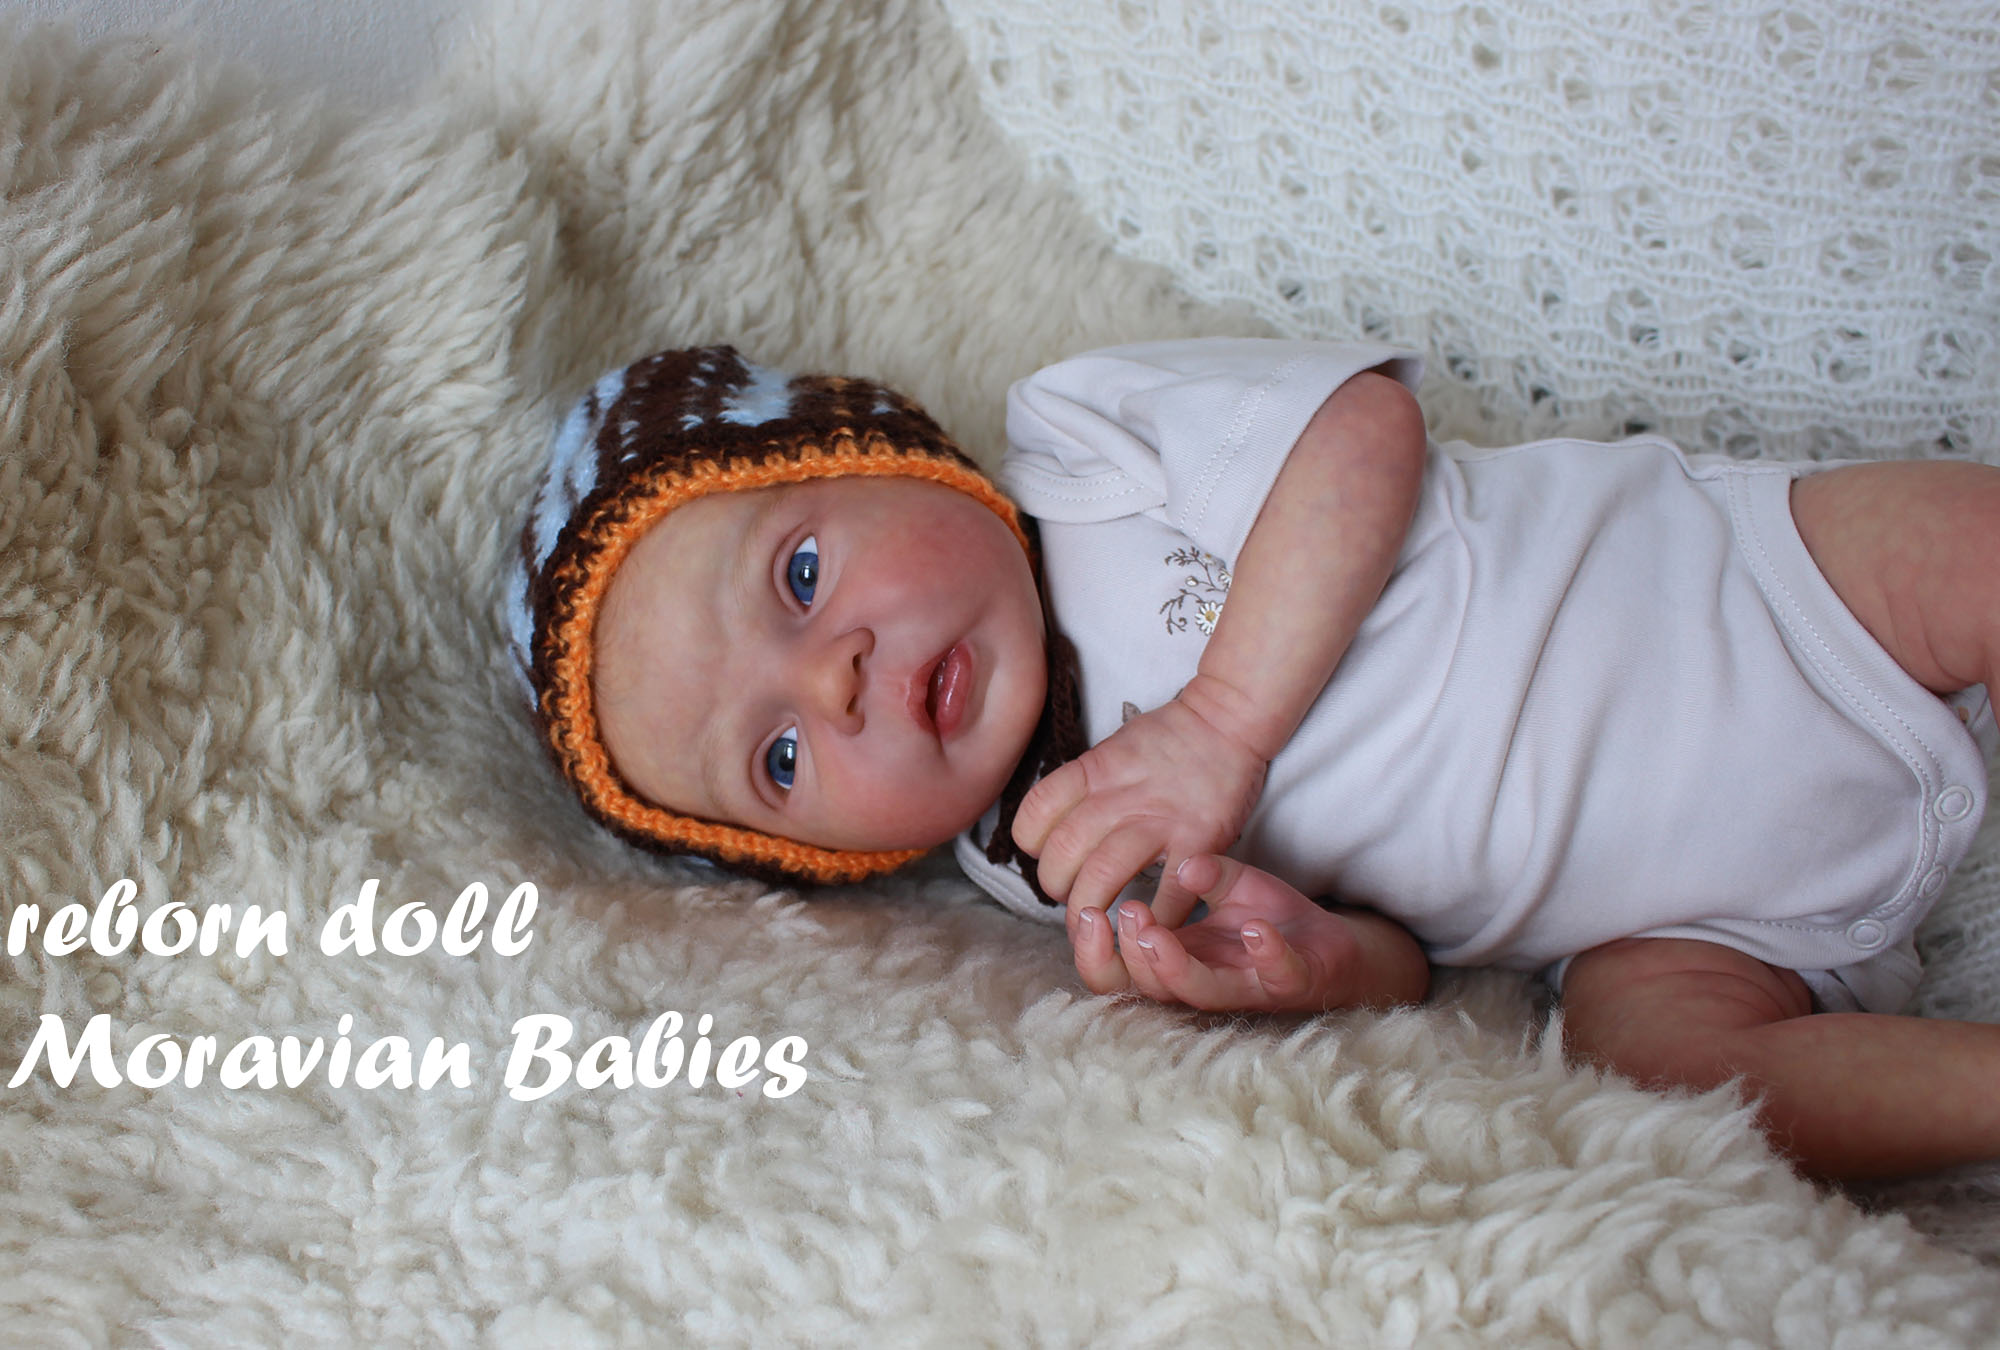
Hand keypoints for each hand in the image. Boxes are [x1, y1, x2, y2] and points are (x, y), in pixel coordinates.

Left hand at [1010, 682, 1266, 924]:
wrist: (1226, 719)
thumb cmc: (1168, 739)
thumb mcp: (1110, 750)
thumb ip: (1082, 787)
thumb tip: (1053, 826)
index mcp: (1091, 774)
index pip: (1034, 815)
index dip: (1031, 844)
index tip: (1046, 855)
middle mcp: (1117, 798)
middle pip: (1061, 853)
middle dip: (1057, 887)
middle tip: (1070, 898)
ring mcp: (1158, 821)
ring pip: (1101, 876)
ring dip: (1091, 909)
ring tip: (1097, 922)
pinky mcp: (1199, 841)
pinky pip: (1170, 894)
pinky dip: (1155, 918)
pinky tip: (1149, 924)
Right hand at [1069, 855, 1370, 1010]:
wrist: (1337, 946)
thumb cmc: (1273, 921)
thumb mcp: (1234, 885)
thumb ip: (1206, 873)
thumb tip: (1183, 862)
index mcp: (1181, 959)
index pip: (1120, 972)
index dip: (1094, 952)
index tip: (1082, 913)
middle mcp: (1206, 982)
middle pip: (1146, 991)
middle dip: (1124, 956)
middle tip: (1120, 914)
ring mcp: (1248, 987)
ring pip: (1199, 994)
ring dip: (1172, 965)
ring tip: (1154, 929)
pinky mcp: (1294, 982)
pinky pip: (1277, 976)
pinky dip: (1266, 954)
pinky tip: (1255, 929)